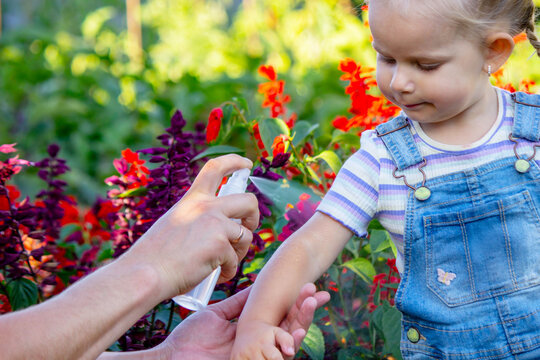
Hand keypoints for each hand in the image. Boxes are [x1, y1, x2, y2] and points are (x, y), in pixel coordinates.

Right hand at [124, 154, 259, 299]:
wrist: (145, 275)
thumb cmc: (154, 257)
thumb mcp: (173, 224)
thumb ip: (196, 220)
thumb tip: (218, 230)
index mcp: (192, 200)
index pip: (216, 168)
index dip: (234, 162)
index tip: (246, 163)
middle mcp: (206, 207)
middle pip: (249, 201)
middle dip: (254, 216)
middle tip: (247, 228)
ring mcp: (216, 225)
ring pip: (246, 235)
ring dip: (239, 252)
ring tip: (222, 265)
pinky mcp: (221, 245)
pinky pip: (235, 260)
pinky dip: (227, 271)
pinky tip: (214, 276)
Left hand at [158, 283, 328, 359]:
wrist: (171, 359)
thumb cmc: (190, 339)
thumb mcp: (217, 315)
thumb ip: (238, 304)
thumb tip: (255, 288)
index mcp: (252, 333)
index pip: (281, 316)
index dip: (297, 303)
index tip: (310, 287)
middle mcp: (258, 346)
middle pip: (289, 327)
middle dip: (305, 311)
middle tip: (319, 293)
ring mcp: (256, 357)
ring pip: (287, 343)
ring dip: (301, 324)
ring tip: (311, 306)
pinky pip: (274, 359)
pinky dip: (287, 347)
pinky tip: (297, 334)